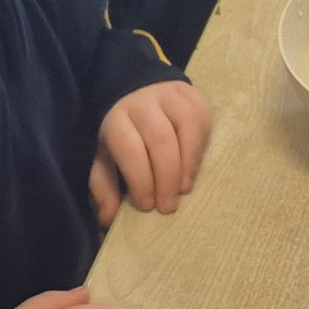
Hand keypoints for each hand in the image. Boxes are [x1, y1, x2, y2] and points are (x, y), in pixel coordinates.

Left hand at [95, 80, 211, 215]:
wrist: (140, 91)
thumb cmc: (124, 134)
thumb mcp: (107, 157)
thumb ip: (105, 186)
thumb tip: (108, 218)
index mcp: (117, 119)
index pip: (130, 149)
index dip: (140, 180)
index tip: (147, 205)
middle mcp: (143, 103)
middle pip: (161, 140)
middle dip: (166, 178)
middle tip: (168, 206)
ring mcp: (171, 96)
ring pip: (186, 128)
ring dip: (187, 165)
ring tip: (184, 189)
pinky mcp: (193, 96)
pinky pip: (202, 122)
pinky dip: (200, 150)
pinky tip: (193, 169)